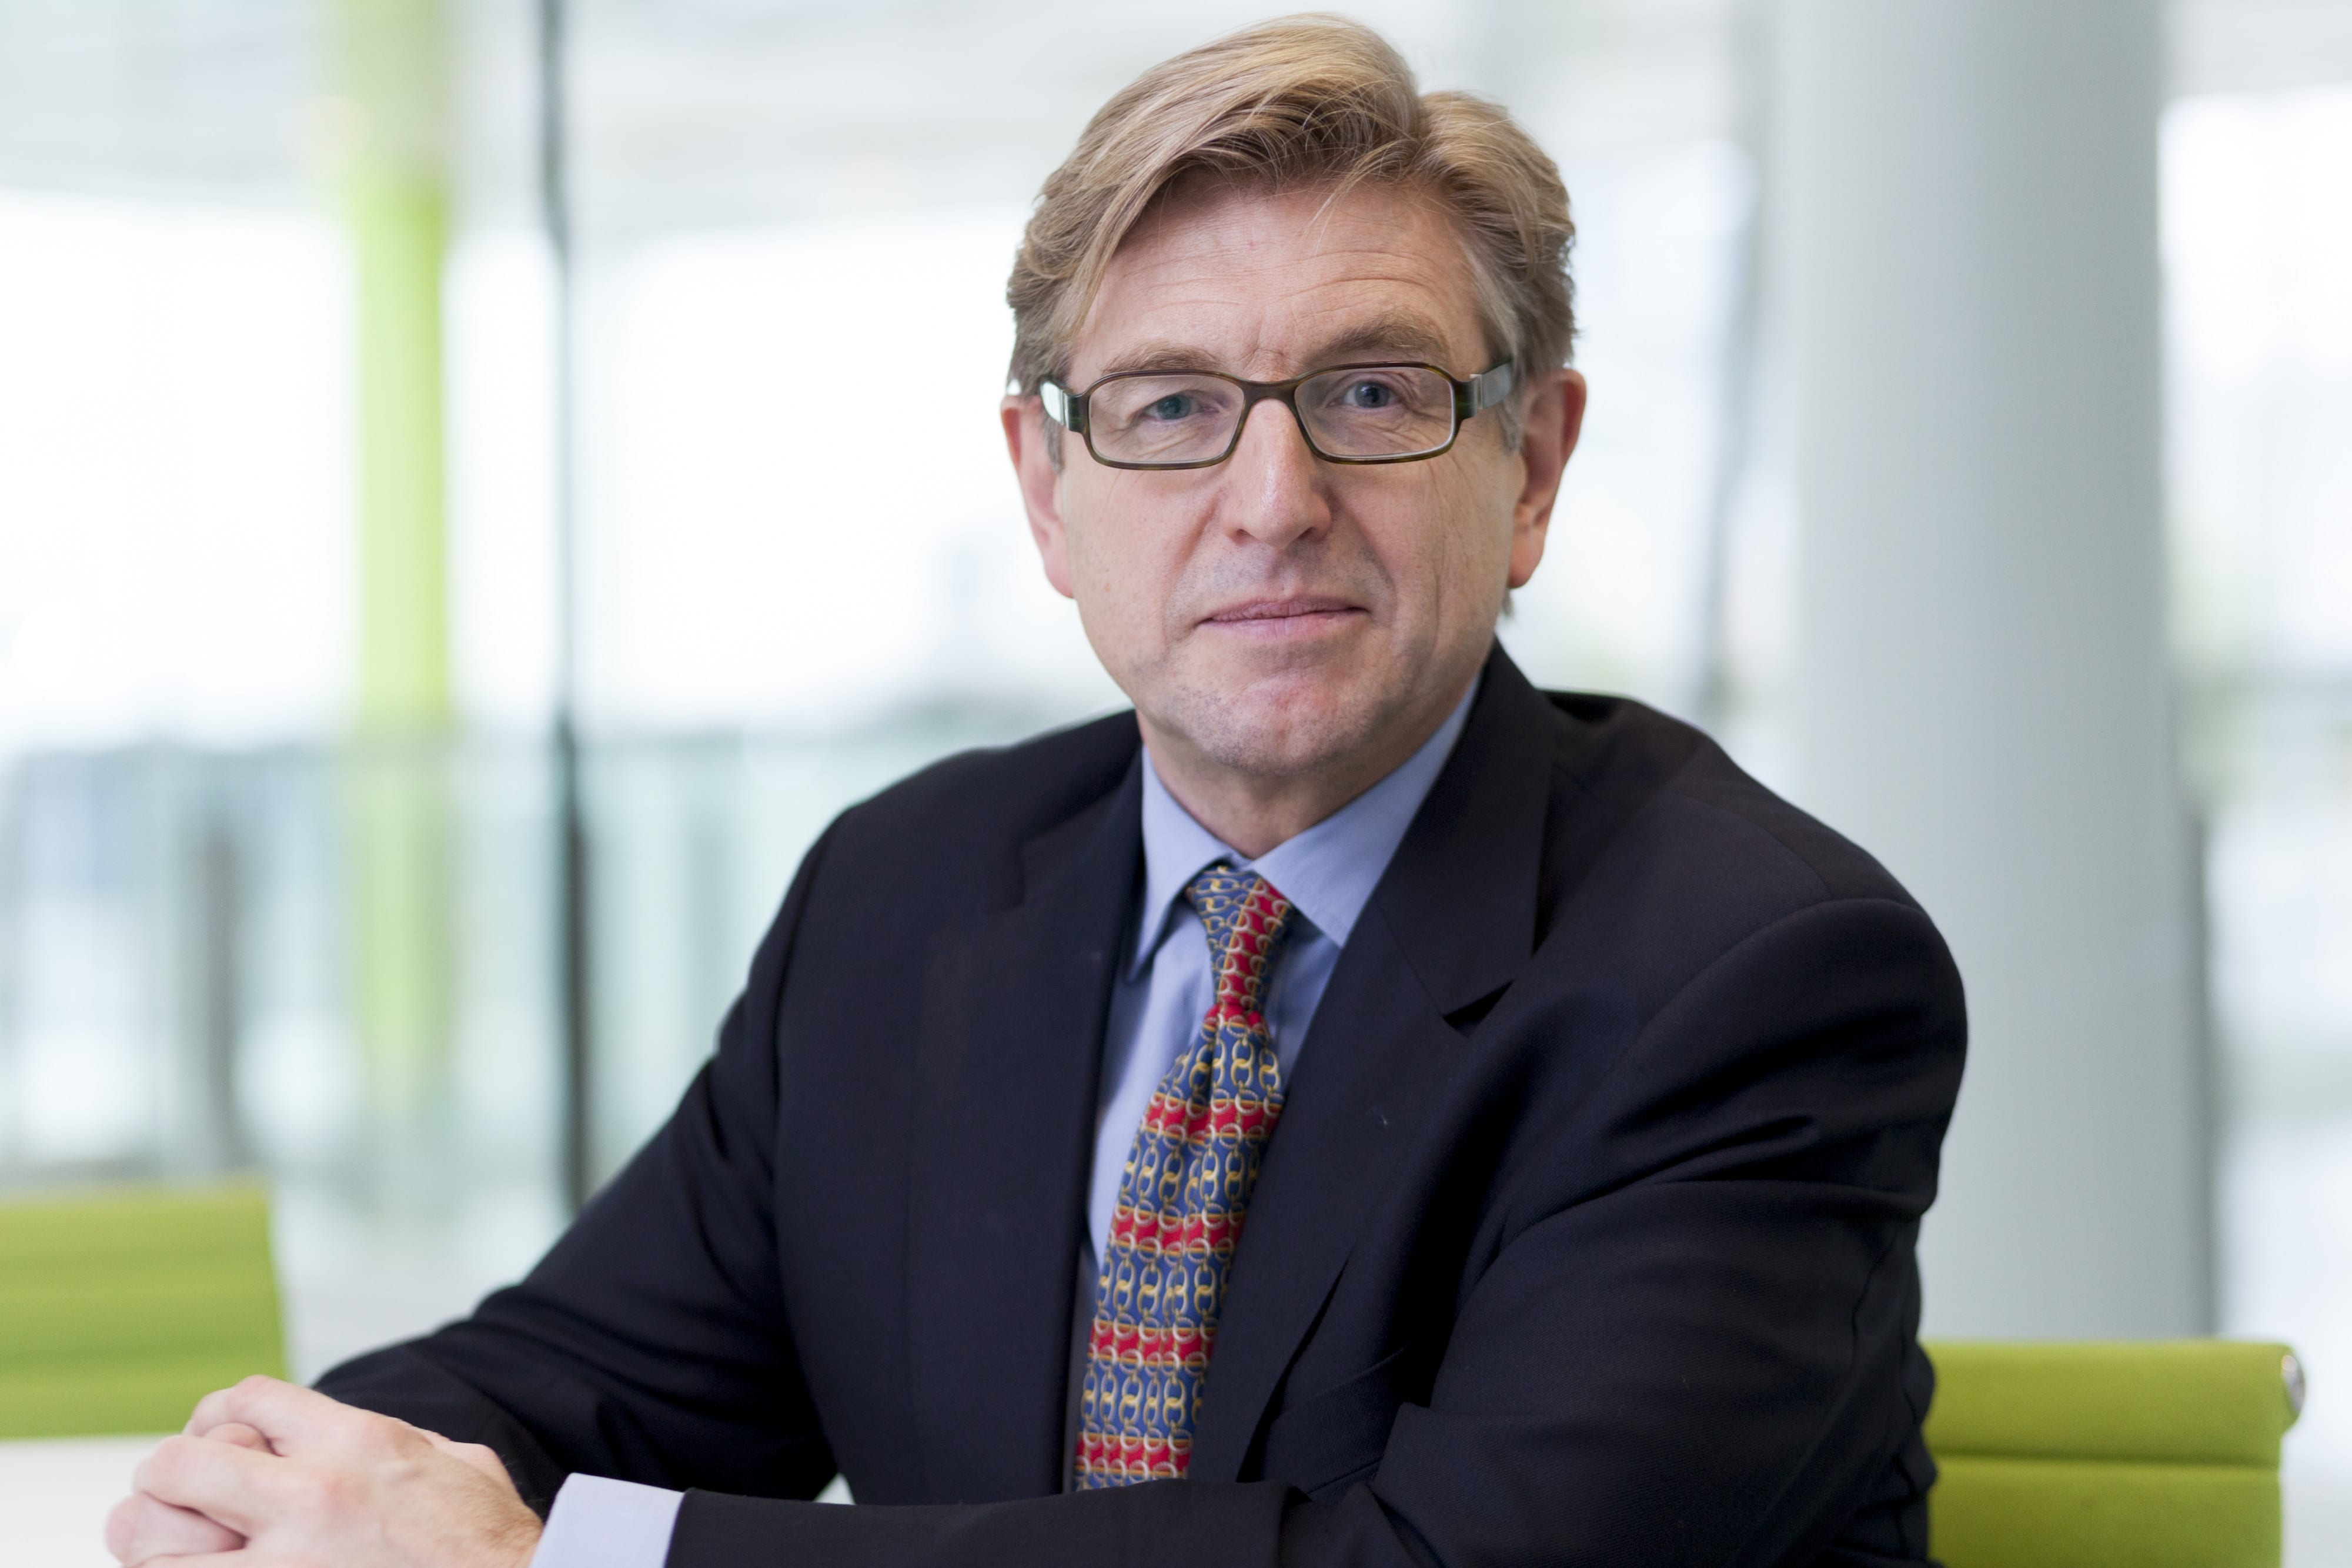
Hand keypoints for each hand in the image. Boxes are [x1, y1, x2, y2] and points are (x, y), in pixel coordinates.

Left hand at [121, 1376, 541, 1567]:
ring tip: (173, 1551)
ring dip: (151, 1542)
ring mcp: (288, 1564)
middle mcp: (313, 1495)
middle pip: (178, 1463)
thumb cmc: (493, 1543)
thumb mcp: (456, 1462)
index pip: (246, 1400)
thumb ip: (403, 1444)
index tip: (222, 1445)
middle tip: (179, 1501)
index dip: (219, 1418)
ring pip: (149, 1539)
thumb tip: (371, 1439)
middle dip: (168, 1478)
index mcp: (361, 1442)